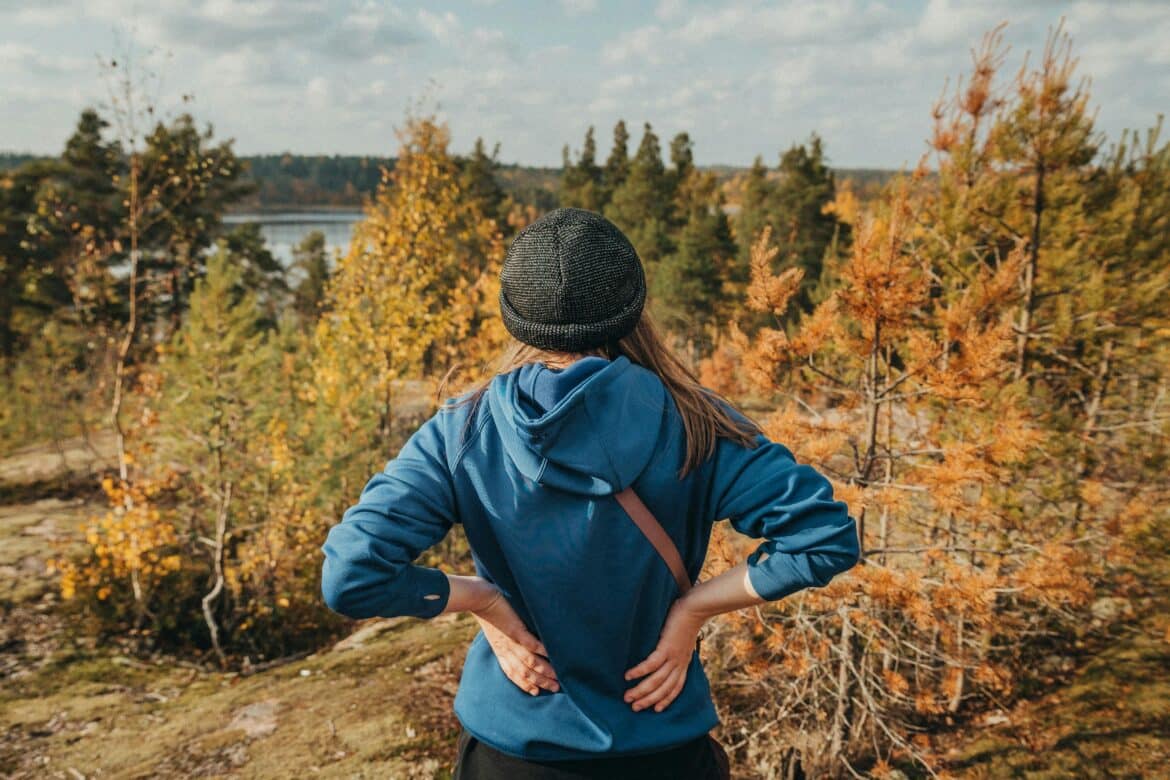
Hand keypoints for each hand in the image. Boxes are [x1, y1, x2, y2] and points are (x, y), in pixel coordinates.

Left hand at [472, 588, 558, 696]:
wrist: (479, 599)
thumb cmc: (487, 610)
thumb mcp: (494, 631)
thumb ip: (505, 639)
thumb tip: (515, 640)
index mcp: (500, 651)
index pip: (513, 674)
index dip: (525, 684)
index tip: (536, 692)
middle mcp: (506, 650)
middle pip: (524, 672)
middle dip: (540, 682)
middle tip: (556, 687)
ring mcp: (511, 641)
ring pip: (529, 662)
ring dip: (544, 671)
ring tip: (557, 676)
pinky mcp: (515, 630)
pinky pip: (530, 644)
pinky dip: (542, 651)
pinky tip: (553, 655)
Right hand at [623, 597, 705, 712]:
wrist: (694, 609)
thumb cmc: (686, 620)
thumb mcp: (683, 639)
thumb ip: (675, 648)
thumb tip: (664, 650)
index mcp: (684, 663)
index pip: (676, 688)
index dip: (666, 700)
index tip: (655, 709)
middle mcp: (679, 664)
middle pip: (664, 689)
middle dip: (648, 700)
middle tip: (634, 707)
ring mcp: (673, 657)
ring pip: (656, 681)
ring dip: (641, 691)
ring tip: (627, 697)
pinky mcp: (666, 648)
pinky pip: (651, 664)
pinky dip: (639, 672)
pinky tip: (628, 676)